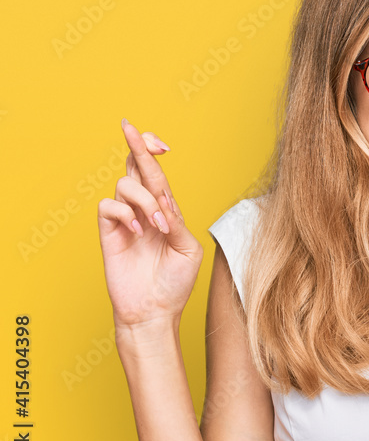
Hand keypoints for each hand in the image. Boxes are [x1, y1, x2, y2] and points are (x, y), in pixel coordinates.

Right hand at [97, 119, 202, 331]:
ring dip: (144, 199)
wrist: (155, 311)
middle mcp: (144, 210)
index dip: (154, 152)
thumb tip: (163, 201)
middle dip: (136, 145)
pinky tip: (138, 231)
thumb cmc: (175, 283)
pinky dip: (124, 212)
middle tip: (132, 129)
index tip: (162, 143)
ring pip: (125, 184)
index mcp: (165, 210)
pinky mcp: (109, 234)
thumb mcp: (188, 248)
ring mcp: (125, 220)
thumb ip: (176, 221)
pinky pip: (107, 206)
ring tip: (157, 225)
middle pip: (136, 167)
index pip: (157, 173)